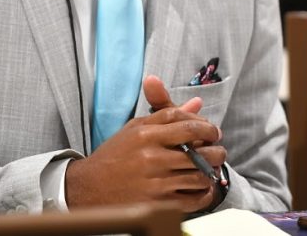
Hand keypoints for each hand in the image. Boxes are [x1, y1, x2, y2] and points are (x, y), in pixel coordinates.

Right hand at [64, 76, 225, 211]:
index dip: (205, 126)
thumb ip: (167, 115)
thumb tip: (197, 103)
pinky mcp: (157, 204)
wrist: (88, 189)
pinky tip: (203, 188)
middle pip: (198, 149)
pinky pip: (192, 199)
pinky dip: (204, 194)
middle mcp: (151, 157)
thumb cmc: (115, 156)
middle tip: (219, 150)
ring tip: (212, 168)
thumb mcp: (136, 129)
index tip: (212, 131)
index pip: (185, 123)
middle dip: (216, 149)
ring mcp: (154, 182)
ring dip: (212, 171)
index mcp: (145, 135)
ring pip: (198, 175)